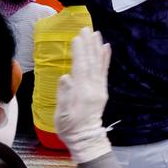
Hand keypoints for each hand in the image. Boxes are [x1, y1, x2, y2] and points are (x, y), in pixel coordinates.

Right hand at [54, 28, 112, 163]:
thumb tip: (66, 77)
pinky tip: (105, 48)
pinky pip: (104, 71)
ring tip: (96, 34)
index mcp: (82, 92)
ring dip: (97, 48)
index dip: (80, 52)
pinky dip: (105, 58)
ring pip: (99, 64)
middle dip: (88, 44)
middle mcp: (93, 87)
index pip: (81, 67)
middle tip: (86, 29)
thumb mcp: (62, 115)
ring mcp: (99, 88)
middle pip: (91, 62)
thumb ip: (64, 96)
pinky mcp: (102, 90)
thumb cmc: (69, 128)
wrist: (86, 138)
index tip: (77, 37)